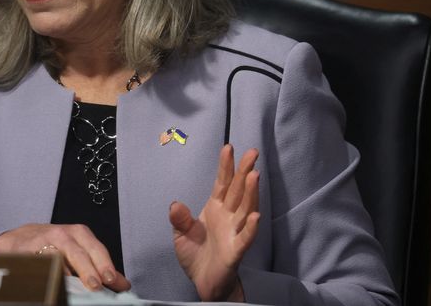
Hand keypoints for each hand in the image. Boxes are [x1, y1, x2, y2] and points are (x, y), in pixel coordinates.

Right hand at [0, 223, 130, 291]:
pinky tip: (55, 281)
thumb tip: (123, 284)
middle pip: (79, 252)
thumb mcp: (79, 250)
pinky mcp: (30, 251)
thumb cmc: (53, 245)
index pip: (97, 249)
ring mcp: (46, 242)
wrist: (20, 240)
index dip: (105, 265)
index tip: (114, 281)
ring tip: (74, 286)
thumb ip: (99, 266)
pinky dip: (49, 271)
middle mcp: (64, 234)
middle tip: (96, 285)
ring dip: (68, 273)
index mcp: (80, 234)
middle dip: (88, 269)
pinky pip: (41, 262)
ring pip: (59, 257)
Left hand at [169, 144, 259, 301]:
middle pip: (238, 190)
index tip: (228, 147)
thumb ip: (179, 219)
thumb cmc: (196, 254)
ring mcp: (234, 232)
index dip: (226, 166)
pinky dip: (251, 227)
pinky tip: (256, 215)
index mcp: (216, 208)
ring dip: (250, 193)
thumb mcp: (180, 233)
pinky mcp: (236, 251)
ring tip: (254, 175)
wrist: (202, 282)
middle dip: (244, 171)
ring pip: (245, 209)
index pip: (222, 183)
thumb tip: (175, 204)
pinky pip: (245, 238)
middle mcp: (228, 216)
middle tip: (252, 152)